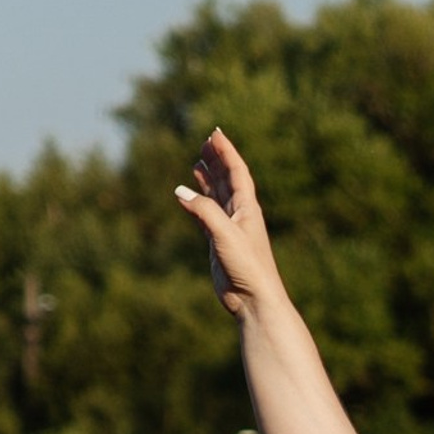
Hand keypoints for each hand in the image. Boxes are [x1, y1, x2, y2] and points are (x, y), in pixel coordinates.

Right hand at [174, 127, 287, 316]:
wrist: (253, 301)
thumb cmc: (247, 267)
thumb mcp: (225, 234)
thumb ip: (203, 210)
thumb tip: (180, 191)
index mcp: (247, 208)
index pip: (236, 171)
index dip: (226, 151)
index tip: (215, 133)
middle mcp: (240, 216)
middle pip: (226, 180)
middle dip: (216, 160)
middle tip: (205, 142)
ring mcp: (229, 230)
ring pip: (216, 197)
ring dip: (207, 179)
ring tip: (197, 162)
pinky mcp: (219, 244)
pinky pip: (206, 216)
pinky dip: (197, 203)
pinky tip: (187, 196)